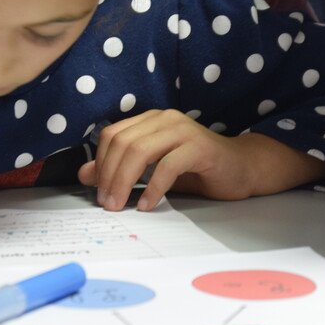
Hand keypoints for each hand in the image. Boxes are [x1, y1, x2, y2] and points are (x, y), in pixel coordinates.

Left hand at [78, 109, 263, 212]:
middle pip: (123, 142)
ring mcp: (184, 130)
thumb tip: (84, 175)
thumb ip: (120, 169)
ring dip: (125, 181)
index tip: (97, 191)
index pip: (112, 135)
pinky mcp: (200, 147)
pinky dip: (154, 188)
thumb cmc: (196, 169)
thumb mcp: (152, 170)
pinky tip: (148, 204)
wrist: (240, 169)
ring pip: (141, 151)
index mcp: (151, 120)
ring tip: (120, 205)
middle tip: (106, 203)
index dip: (100, 163)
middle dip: (109, 175)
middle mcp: (165, 119)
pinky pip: (168, 166)